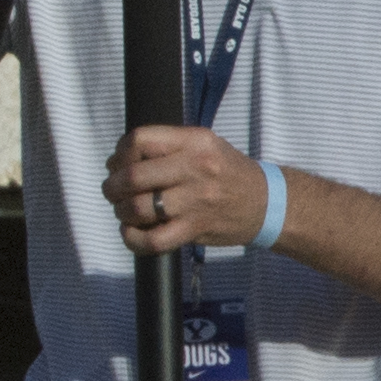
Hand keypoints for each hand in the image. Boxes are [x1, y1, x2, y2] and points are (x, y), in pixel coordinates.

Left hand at [103, 125, 270, 253]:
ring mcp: (196, 201)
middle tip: (112, 191)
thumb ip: (167, 145)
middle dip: (113, 186)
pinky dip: (133, 239)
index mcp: (194, 141)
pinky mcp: (196, 229)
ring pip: (139, 208)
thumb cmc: (227, 171)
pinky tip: (131, 232)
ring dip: (121, 211)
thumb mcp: (204, 143)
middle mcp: (195, 168)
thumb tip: (119, 159)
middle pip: (134, 176)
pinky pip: (154, 240)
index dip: (119, 153)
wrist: (267, 203)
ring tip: (124, 210)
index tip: (117, 164)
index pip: (139, 140)